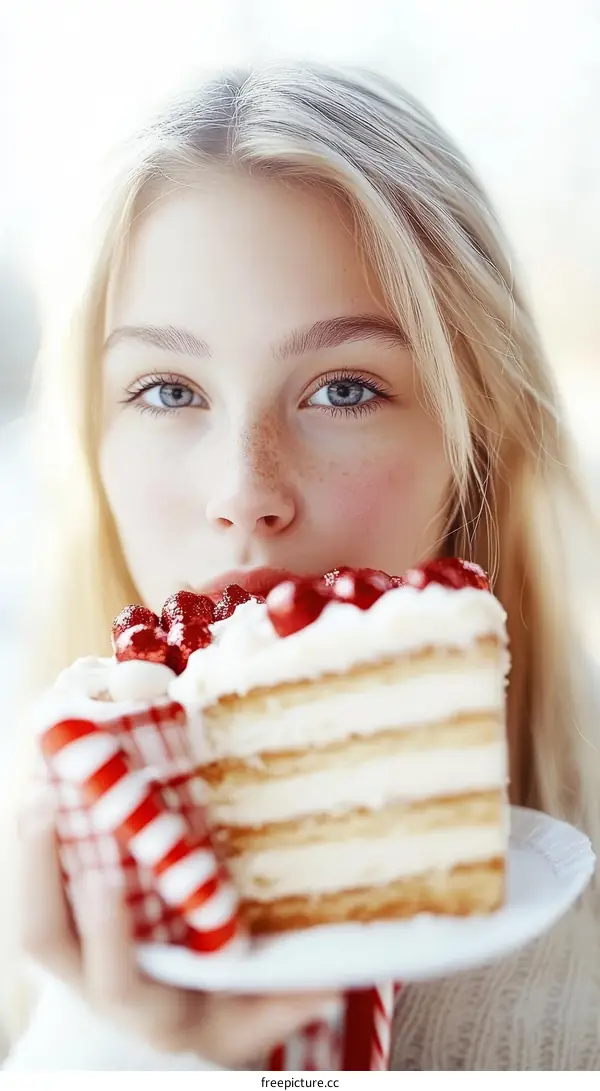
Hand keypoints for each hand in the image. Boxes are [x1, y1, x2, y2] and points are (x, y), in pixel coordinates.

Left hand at [18, 797, 339, 1067]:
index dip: (107, 935)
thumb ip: (284, 1007)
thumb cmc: (208, 1018)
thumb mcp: (248, 1024)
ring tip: (36, 793)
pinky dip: (30, 845)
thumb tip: (330, 983)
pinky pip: (31, 888)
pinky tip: (39, 792)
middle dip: (36, 876)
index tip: (104, 880)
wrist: (152, 1034)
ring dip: (26, 855)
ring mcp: (71, 957)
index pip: (116, 981)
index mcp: (146, 1008)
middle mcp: (95, 984)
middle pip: (43, 941)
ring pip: (30, 914)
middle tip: (44, 809)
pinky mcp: (62, 925)